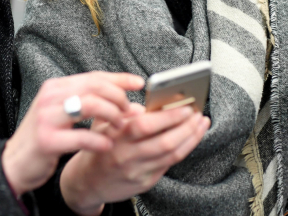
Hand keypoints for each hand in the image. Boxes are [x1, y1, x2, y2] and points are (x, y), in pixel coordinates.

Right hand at [1, 71, 143, 196]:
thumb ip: (88, 101)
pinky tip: (107, 145)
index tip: (139, 83)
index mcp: (56, 87)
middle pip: (95, 87)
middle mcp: (50, 97)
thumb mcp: (62, 112)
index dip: (119, 79)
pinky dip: (99, 140)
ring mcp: (46, 117)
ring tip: (119, 126)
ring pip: (91, 105)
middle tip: (128, 111)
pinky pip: (81, 136)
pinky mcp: (46, 140)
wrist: (14, 163)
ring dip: (112, 115)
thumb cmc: (44, 137)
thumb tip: (124, 98)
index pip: (94, 76)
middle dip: (118, 97)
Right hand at [60, 104, 209, 215]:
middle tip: (199, 114)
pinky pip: (168, 165)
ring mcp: (138, 171)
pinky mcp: (145, 183)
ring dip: (191, 138)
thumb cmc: (97, 146)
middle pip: (165, 142)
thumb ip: (124, 111)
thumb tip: (150, 104)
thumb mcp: (102, 123)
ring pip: (172, 155)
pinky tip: (190, 139)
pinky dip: (183, 150)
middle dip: (187, 127)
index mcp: (116, 136)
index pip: (146, 125)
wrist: (86, 182)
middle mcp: (127, 155)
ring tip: (201, 125)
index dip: (169, 116)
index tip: (185, 106)